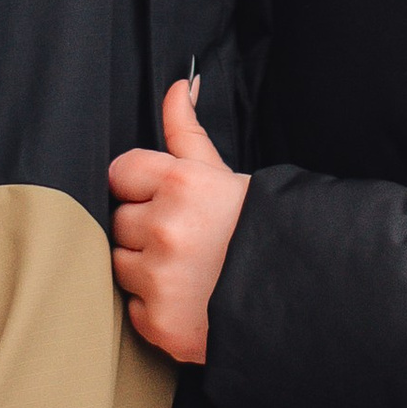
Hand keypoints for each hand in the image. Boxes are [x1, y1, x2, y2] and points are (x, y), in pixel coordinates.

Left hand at [108, 79, 249, 364]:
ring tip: (183, 268)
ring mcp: (160, 278)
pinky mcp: (158, 322)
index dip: (139, 185)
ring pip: (118, 264)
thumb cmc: (252, 227)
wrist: (287, 292)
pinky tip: (184, 298)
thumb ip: (186, 129)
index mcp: (181, 183)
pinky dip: (152, 306)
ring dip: (142, 267)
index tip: (160, 197)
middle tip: (180, 236)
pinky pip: (131, 307)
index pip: (121, 172)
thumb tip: (179, 85)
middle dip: (143, 227)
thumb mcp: (220, 171)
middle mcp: (166, 228)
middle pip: (119, 220)